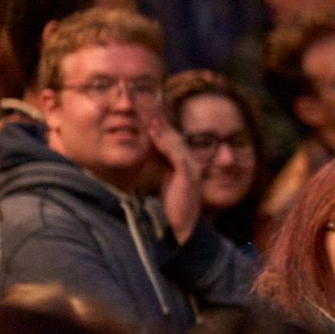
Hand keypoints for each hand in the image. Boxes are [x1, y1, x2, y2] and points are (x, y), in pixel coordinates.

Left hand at [146, 107, 202, 244]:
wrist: (179, 232)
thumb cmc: (170, 211)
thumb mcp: (162, 184)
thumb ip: (159, 167)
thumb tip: (146, 154)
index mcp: (182, 166)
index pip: (169, 140)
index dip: (158, 125)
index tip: (143, 110)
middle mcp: (190, 164)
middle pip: (173, 135)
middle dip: (159, 119)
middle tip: (144, 102)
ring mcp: (191, 168)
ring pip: (175, 141)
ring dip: (161, 125)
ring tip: (148, 111)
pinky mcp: (189, 175)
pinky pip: (175, 153)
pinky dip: (164, 140)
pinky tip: (154, 130)